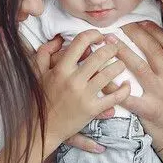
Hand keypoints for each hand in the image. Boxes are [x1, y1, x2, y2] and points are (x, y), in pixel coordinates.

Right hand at [30, 31, 129, 153]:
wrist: (41, 128)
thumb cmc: (40, 98)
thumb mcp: (37, 73)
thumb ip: (45, 52)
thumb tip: (58, 38)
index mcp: (61, 69)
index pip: (81, 42)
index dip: (93, 35)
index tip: (99, 37)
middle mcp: (73, 80)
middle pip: (99, 56)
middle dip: (111, 48)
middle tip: (115, 48)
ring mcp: (84, 96)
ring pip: (109, 74)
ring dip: (119, 65)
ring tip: (121, 64)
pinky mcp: (92, 110)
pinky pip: (113, 97)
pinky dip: (123, 90)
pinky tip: (126, 85)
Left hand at [115, 21, 162, 156]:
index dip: (153, 31)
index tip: (140, 22)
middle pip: (152, 50)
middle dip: (134, 34)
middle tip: (119, 26)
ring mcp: (161, 94)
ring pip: (139, 66)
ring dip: (122, 52)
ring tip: (108, 43)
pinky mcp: (149, 110)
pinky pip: (127, 96)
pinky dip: (112, 88)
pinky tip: (101, 79)